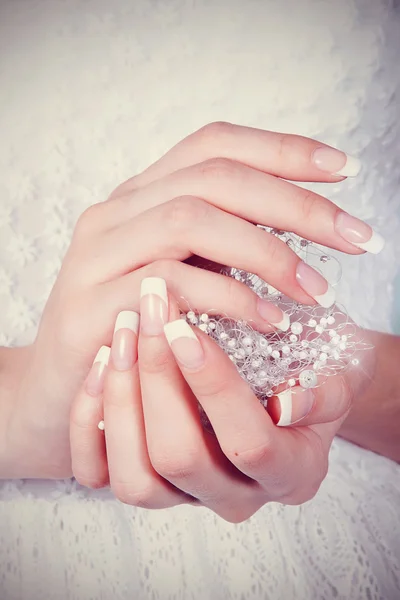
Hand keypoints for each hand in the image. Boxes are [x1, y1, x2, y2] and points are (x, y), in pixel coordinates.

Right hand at [5, 123, 376, 478]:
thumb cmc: (134, 330)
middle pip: (212, 178)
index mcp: (139, 197)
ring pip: (190, 221)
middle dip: (294, 204)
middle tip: (356, 238)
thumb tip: (296, 224)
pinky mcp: (89, 307)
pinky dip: (230, 299)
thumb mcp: (178, 274)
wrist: (60, 389)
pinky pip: (170, 285)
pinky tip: (270, 321)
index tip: (343, 170)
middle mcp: (115, 214)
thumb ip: (218, 243)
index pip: (213, 145)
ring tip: (317, 290)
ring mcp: (97, 257)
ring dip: (267, 253)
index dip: (281, 149)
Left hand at [70, 278, 371, 522]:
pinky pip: (100, 474)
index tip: (184, 325)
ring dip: (121, 398)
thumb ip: (330, 389)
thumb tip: (290, 403)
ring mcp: (186, 497)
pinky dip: (90, 421)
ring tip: (124, 331)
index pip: (249, 445)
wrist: (286, 383)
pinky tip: (101, 363)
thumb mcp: (340, 369)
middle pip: (180, 459)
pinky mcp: (146, 485)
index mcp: (291, 473)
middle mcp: (236, 496)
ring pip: (136, 480)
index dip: (214, 387)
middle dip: (157, 379)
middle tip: (147, 312)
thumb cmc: (313, 369)